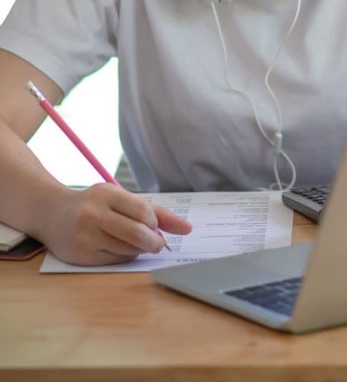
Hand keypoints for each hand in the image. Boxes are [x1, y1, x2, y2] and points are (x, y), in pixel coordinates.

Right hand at [43, 183, 192, 265]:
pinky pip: (114, 260)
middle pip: (137, 233)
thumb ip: (155, 212)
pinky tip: (119, 249)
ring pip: (127, 249)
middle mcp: (94, 213)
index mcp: (107, 194)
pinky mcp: (80, 254)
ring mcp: (85, 235)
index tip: (157, 228)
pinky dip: (124, 256)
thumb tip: (188, 228)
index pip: (143, 212)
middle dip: (154, 242)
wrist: (52, 213)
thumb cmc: (95, 205)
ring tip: (136, 244)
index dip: (156, 224)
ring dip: (139, 250)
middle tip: (158, 245)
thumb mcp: (120, 199)